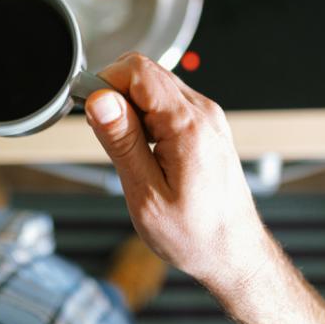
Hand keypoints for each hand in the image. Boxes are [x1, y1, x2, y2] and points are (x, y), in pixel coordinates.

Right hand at [84, 53, 324, 323]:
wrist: (234, 253)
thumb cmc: (195, 235)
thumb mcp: (145, 194)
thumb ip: (122, 141)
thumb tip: (100, 100)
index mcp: (187, 125)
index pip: (137, 70)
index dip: (105, 83)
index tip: (91, 111)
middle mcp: (202, 112)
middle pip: (145, 72)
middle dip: (115, 95)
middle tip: (109, 137)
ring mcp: (207, 117)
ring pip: (155, 85)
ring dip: (131, 107)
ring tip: (131, 151)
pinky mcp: (206, 126)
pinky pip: (167, 102)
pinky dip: (147, 117)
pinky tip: (146, 151)